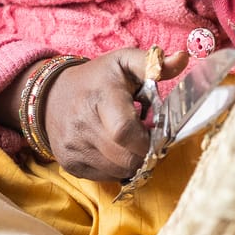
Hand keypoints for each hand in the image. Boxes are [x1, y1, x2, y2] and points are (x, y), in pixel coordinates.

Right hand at [43, 48, 188, 181]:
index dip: (147, 139)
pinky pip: (105, 177)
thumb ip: (154, 64)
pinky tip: (116, 150)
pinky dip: (117, 167)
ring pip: (118, 171)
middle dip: (145, 153)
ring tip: (132, 143)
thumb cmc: (97, 79)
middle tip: (148, 139)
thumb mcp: (123, 63)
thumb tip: (183, 58)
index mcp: (100, 97)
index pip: (125, 131)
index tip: (155, 132)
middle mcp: (82, 125)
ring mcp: (73, 147)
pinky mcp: (69, 164)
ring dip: (133, 161)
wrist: (51, 96)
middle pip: (125, 157)